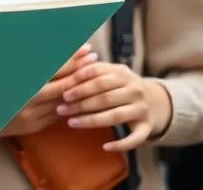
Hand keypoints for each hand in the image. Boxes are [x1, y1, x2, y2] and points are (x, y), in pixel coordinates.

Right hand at [0, 44, 95, 138]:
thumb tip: (50, 50)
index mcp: (21, 83)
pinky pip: (57, 114)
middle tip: (93, 56)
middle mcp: (28, 99)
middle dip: (79, 70)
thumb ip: (29, 66)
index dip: (70, 59)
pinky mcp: (35, 126)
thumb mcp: (6, 73)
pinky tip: (79, 94)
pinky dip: (68, 104)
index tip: (84, 48)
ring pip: (63, 100)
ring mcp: (33, 115)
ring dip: (79, 87)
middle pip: (62, 84)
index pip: (53, 69)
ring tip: (92, 73)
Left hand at [57, 61, 172, 150]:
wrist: (154, 100)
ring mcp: (142, 109)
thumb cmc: (119, 85)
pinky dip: (121, 144)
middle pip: (104, 97)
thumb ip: (88, 69)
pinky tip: (105, 147)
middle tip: (61, 109)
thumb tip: (63, 66)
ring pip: (114, 116)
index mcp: (122, 72)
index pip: (97, 75)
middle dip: (80, 104)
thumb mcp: (108, 72)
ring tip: (71, 122)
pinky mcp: (147, 126)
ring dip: (91, 121)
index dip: (79, 83)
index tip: (63, 93)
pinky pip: (135, 138)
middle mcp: (135, 89)